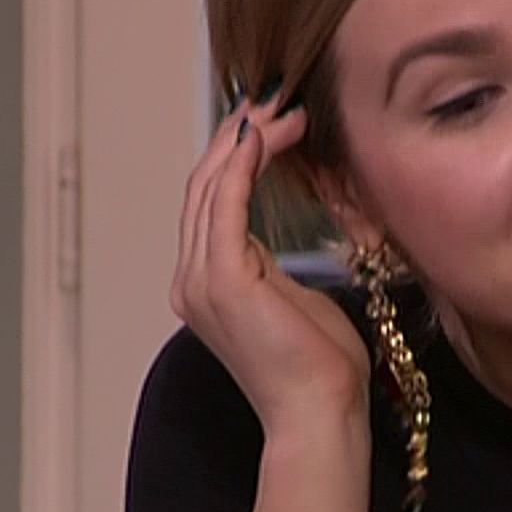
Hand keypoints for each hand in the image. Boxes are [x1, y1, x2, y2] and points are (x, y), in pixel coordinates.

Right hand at [172, 92, 369, 436]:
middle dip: (240, 135)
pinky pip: (225, 205)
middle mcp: (191, 278)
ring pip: (212, 186)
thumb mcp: (295, 297)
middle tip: (280, 99)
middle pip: (205, 184)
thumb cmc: (319, 365)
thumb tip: (293, 226)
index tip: (273, 119)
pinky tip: (265, 135)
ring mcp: (200, 280)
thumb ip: (278, 260)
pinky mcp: (222, 280)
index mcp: (205, 282)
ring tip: (284, 109)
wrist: (318, 412)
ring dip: (247, 140)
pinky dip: (242, 165)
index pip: (212, 199)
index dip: (236, 152)